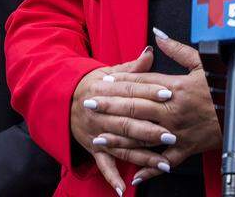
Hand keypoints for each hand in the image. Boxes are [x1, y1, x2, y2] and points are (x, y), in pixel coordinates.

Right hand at [70, 46, 173, 193]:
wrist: (63, 99)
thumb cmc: (94, 84)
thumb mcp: (110, 71)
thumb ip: (133, 67)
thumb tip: (150, 52)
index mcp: (104, 89)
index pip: (130, 91)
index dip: (149, 92)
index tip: (168, 94)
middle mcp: (99, 112)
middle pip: (126, 121)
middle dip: (149, 129)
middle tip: (171, 134)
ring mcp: (96, 132)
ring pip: (121, 145)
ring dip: (142, 155)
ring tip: (163, 162)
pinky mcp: (93, 148)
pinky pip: (103, 165)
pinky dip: (112, 178)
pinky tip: (124, 189)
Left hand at [102, 28, 221, 186]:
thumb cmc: (224, 85)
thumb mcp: (203, 63)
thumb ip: (177, 49)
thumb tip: (157, 35)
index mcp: (176, 87)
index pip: (141, 83)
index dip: (119, 82)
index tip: (101, 81)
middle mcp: (173, 110)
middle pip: (135, 108)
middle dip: (109, 107)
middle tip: (88, 105)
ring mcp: (178, 132)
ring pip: (143, 136)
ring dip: (119, 138)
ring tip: (98, 137)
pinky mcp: (187, 149)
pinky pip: (165, 162)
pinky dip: (150, 170)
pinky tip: (134, 175)